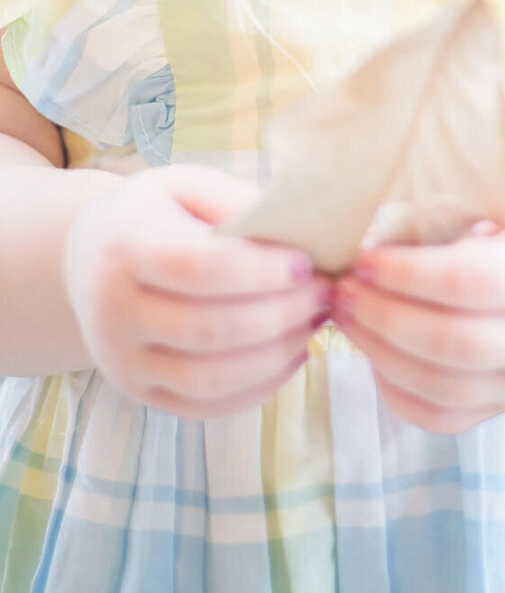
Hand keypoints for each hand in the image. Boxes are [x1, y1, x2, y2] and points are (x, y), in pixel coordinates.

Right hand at [63, 163, 334, 419]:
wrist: (91, 256)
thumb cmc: (158, 213)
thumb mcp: (189, 185)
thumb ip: (239, 204)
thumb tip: (306, 233)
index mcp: (126, 247)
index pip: (198, 268)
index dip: (259, 271)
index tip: (307, 264)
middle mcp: (113, 311)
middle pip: (208, 329)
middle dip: (281, 315)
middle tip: (325, 294)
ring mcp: (122, 360)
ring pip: (208, 378)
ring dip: (276, 356)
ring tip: (315, 324)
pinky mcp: (139, 392)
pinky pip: (203, 407)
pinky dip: (257, 390)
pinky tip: (292, 357)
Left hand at [330, 187, 504, 433]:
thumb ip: (455, 209)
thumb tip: (372, 220)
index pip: (466, 282)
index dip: (406, 273)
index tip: (363, 256)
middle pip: (450, 343)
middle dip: (383, 318)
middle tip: (341, 290)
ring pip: (441, 390)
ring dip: (380, 356)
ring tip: (346, 319)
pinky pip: (445, 419)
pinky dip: (398, 394)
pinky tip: (373, 357)